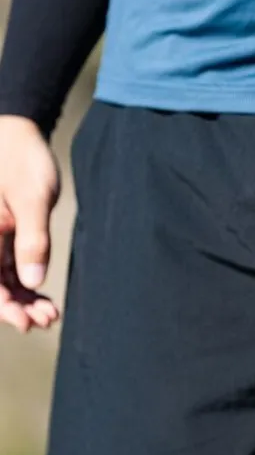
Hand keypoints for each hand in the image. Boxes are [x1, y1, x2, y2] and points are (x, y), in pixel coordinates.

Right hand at [0, 115, 60, 332]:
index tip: (26, 322)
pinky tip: (43, 296)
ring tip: (50, 313)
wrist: (19, 131)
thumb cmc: (23, 159)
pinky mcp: (3, 233)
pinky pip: (8, 266)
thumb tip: (32, 281)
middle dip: (16, 306)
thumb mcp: (33, 200)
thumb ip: (33, 240)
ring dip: (23, 298)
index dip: (4, 306)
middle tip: (46, 319)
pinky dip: (25, 282)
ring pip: (1, 278)